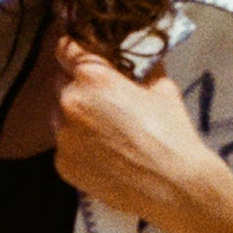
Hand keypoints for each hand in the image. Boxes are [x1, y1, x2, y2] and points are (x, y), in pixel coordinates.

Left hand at [50, 38, 231, 224]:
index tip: (79, 51)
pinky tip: (103, 152)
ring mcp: (63, 136)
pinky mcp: (62, 164)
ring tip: (105, 128)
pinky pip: (64, 145)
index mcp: (93, 77)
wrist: (173, 185)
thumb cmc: (171, 133)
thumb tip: (136, 54)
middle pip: (61, 81)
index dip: (73, 47)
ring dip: (75, 115)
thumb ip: (139, 67)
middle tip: (102, 95)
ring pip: (59, 114)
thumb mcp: (161, 86)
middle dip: (77, 83)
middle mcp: (70, 103)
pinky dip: (77, 144)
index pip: (66, 48)